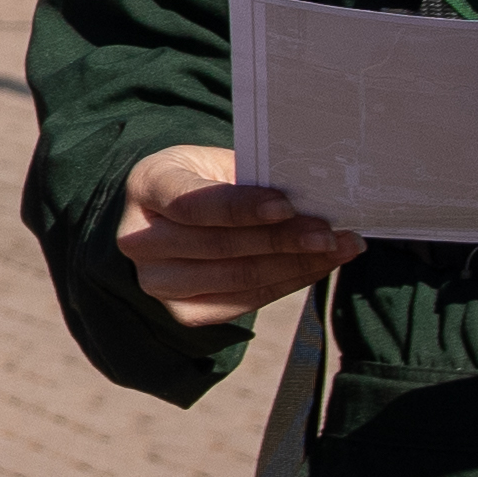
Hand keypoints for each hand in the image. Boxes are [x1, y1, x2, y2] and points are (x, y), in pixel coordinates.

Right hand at [121, 143, 361, 327]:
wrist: (170, 217)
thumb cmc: (203, 181)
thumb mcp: (216, 164)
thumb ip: (252, 178)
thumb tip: (314, 193)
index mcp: (147, 186)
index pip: (193, 203)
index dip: (241, 208)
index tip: (288, 206)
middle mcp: (140, 239)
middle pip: (219, 246)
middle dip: (283, 240)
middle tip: (331, 233)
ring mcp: (157, 282)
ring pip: (236, 279)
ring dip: (295, 265)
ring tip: (337, 249)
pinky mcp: (184, 312)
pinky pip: (244, 302)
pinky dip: (287, 283)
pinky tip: (317, 266)